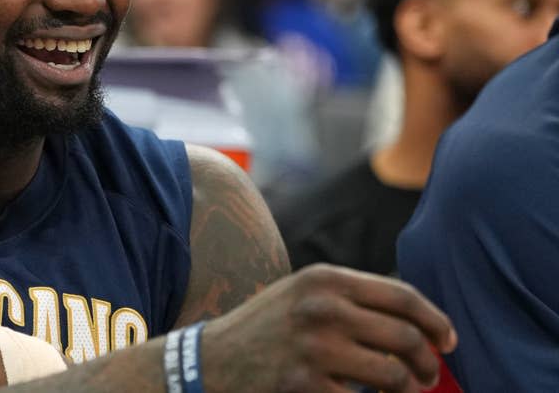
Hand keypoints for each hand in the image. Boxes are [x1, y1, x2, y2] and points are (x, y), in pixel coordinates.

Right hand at [200, 264, 456, 392]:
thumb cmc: (267, 329)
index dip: (436, 321)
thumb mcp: (303, 294)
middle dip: (428, 363)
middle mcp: (322, 308)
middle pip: (407, 337)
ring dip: (410, 390)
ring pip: (395, 374)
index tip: (449, 342)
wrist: (213, 360)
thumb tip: (419, 320)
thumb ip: (351, 298)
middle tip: (428, 377)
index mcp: (325, 278)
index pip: (403, 296)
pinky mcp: (306, 386)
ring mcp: (314, 349)